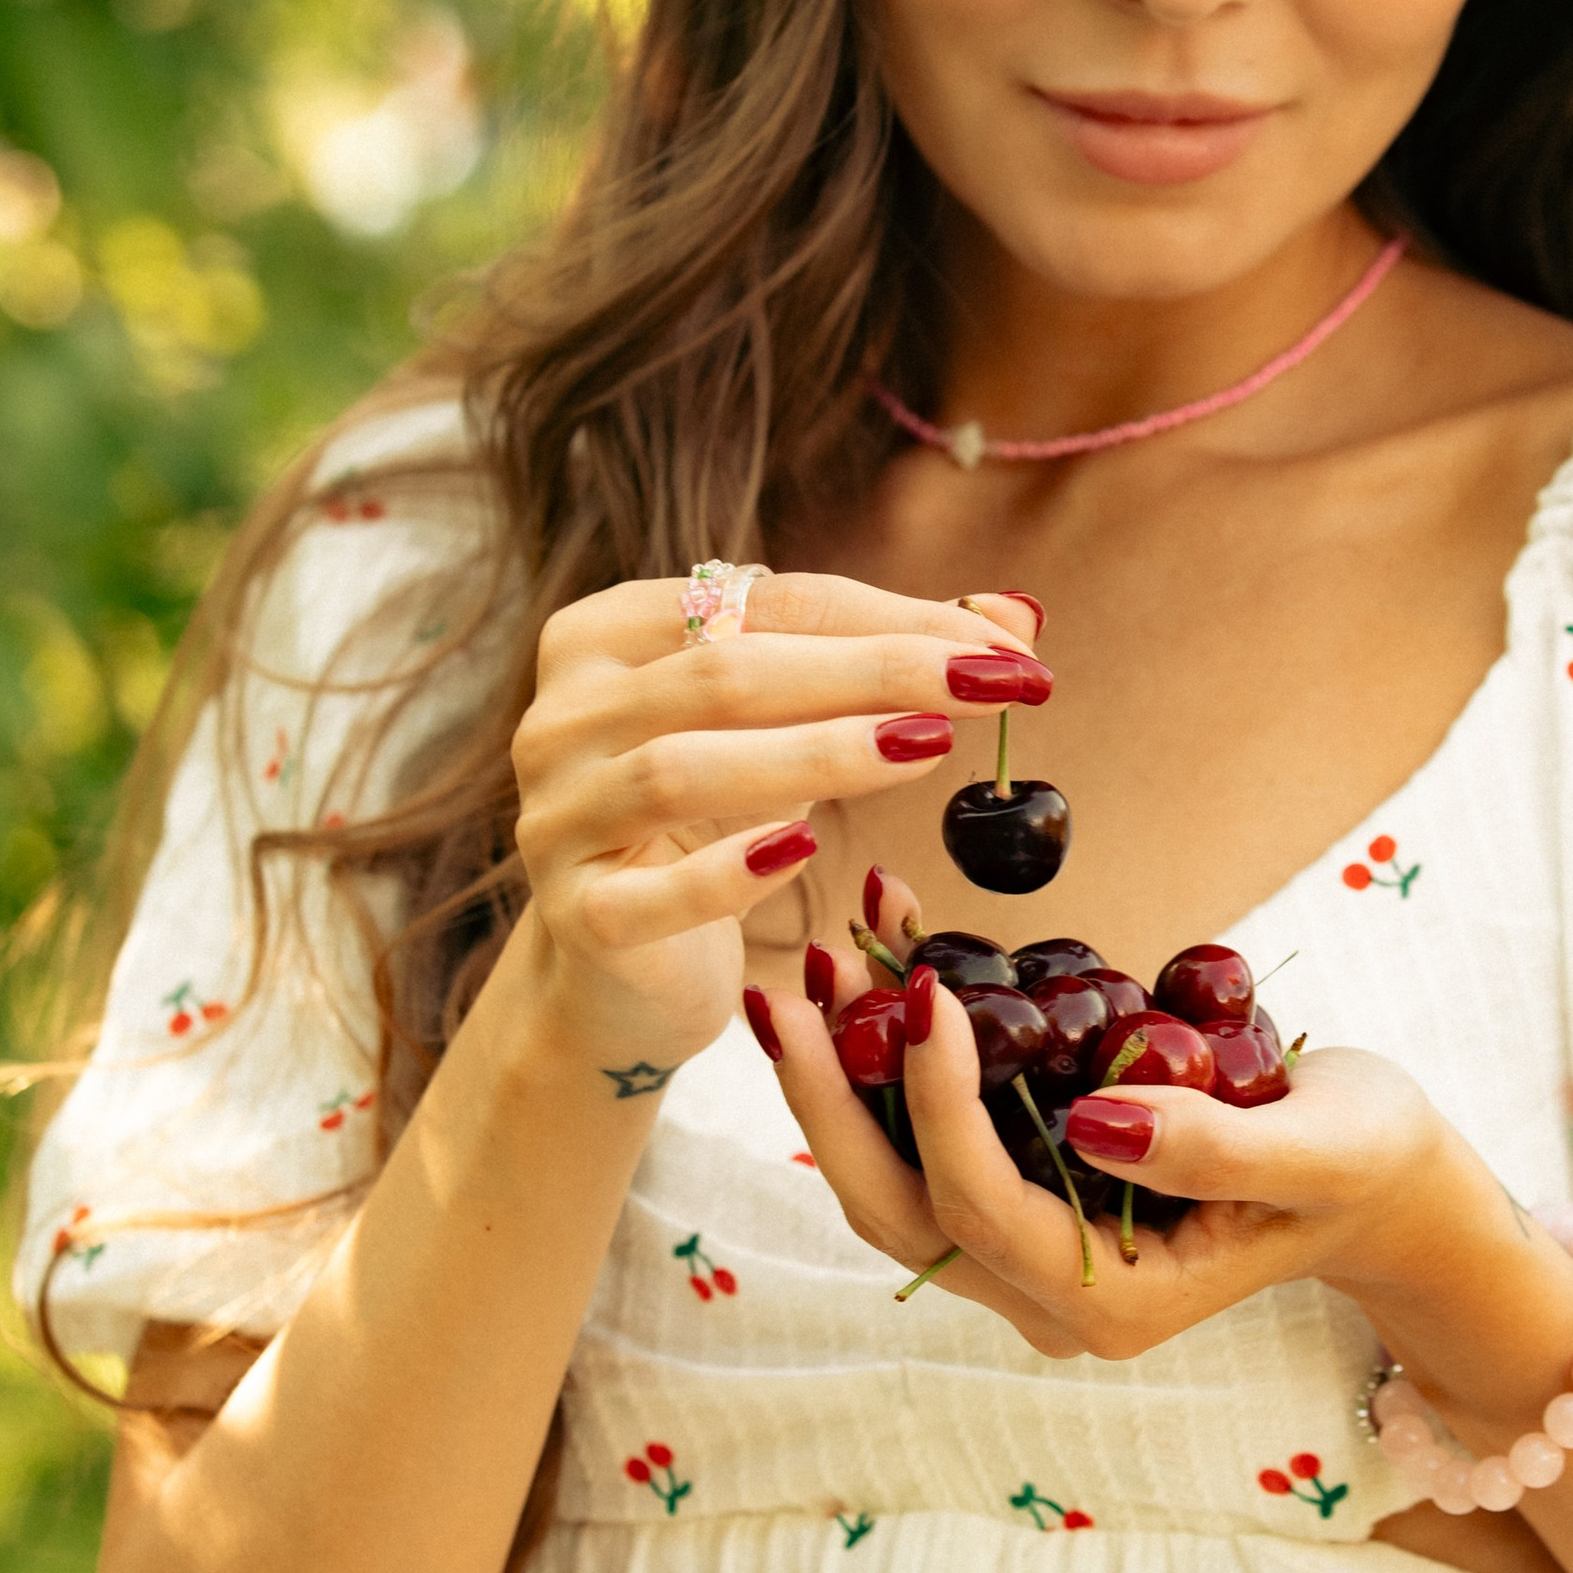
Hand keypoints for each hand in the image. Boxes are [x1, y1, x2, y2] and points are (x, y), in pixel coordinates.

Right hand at [506, 579, 1041, 1081]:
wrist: (624, 970)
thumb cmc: (714, 824)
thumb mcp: (787, 730)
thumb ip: (881, 665)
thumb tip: (1016, 617)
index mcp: (603, 637)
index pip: (763, 603)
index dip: (890, 619)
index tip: (1006, 647)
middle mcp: (560, 716)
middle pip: (726, 674)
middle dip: (873, 673)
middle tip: (990, 684)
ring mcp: (556, 818)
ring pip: (682, 769)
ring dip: (816, 754)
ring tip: (927, 748)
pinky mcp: (576, 917)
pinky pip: (652, 895)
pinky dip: (730, 872)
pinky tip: (805, 850)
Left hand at [767, 878, 1572, 1372]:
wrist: (1380, 1180)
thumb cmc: (1366, 1161)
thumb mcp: (1321, 1149)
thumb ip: (1214, 1146)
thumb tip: (1094, 1120)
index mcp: (1113, 1303)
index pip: (983, 1210)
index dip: (936, 1107)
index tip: (923, 993)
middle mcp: (1049, 1294)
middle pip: (897, 1208)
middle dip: (831, 1100)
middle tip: (789, 987)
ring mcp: (1028, 1249)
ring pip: (892, 1176)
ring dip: (843, 1072)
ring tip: (819, 956)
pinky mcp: (1023, 1192)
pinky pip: (933, 1131)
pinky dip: (899, 1050)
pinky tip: (887, 949)